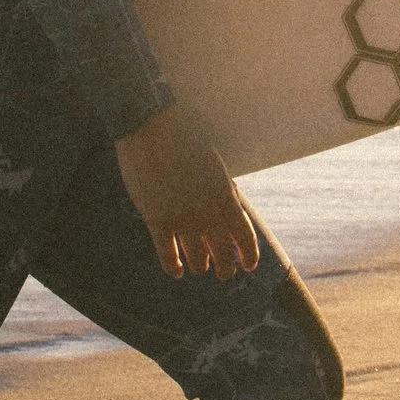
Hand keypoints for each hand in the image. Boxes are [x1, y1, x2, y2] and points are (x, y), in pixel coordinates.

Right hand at [113, 103, 260, 279]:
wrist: (150, 127)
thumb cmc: (184, 141)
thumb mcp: (214, 167)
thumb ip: (223, 193)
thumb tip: (230, 214)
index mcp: (226, 197)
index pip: (245, 237)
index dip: (249, 256)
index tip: (248, 266)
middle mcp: (208, 213)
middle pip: (223, 255)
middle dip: (225, 268)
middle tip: (223, 273)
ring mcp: (182, 219)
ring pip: (197, 259)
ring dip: (200, 266)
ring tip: (200, 267)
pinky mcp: (157, 221)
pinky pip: (168, 255)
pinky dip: (174, 267)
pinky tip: (177, 271)